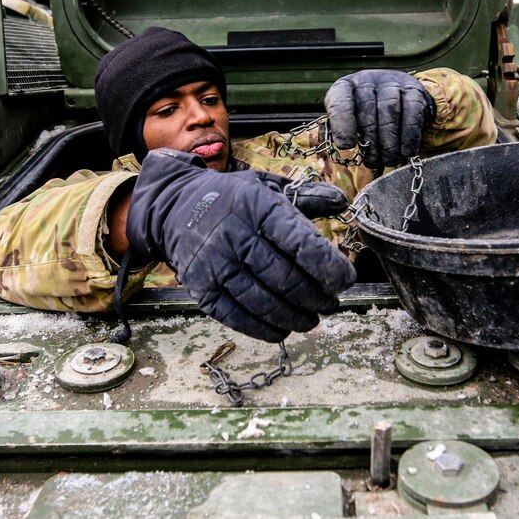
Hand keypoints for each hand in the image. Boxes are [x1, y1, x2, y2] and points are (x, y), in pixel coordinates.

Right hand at [126, 149, 356, 340]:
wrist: (173, 210)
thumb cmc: (232, 201)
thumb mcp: (265, 188)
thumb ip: (305, 197)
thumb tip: (341, 202)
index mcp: (256, 206)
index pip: (298, 241)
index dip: (327, 266)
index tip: (345, 281)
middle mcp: (233, 235)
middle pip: (283, 277)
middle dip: (315, 296)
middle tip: (331, 304)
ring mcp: (214, 264)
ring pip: (262, 301)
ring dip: (294, 317)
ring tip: (312, 319)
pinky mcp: (201, 288)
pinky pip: (236, 317)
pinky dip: (263, 329)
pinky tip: (282, 330)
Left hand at [324, 69, 435, 169]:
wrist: (397, 96)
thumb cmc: (365, 113)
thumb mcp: (349, 118)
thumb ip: (343, 129)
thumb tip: (345, 145)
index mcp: (346, 86)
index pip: (341, 101)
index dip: (343, 124)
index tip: (346, 145)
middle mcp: (368, 80)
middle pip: (368, 110)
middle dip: (370, 141)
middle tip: (372, 160)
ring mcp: (393, 82)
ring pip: (390, 113)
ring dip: (389, 143)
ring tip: (388, 159)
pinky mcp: (414, 90)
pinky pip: (412, 114)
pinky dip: (408, 137)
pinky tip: (405, 152)